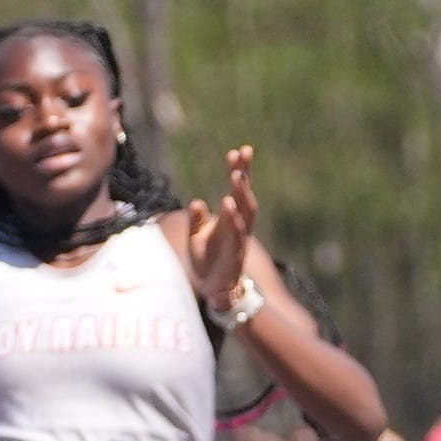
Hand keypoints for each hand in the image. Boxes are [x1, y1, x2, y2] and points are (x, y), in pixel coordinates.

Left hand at [183, 144, 258, 308]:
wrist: (212, 290)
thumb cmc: (207, 260)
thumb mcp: (196, 237)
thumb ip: (196, 220)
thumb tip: (195, 202)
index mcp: (229, 219)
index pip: (236, 190)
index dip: (239, 171)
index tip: (238, 151)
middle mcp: (238, 226)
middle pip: (245, 196)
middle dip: (245, 175)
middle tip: (243, 154)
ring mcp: (239, 240)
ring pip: (245, 214)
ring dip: (241, 195)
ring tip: (236, 177)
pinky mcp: (235, 256)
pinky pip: (238, 236)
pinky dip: (235, 222)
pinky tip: (229, 207)